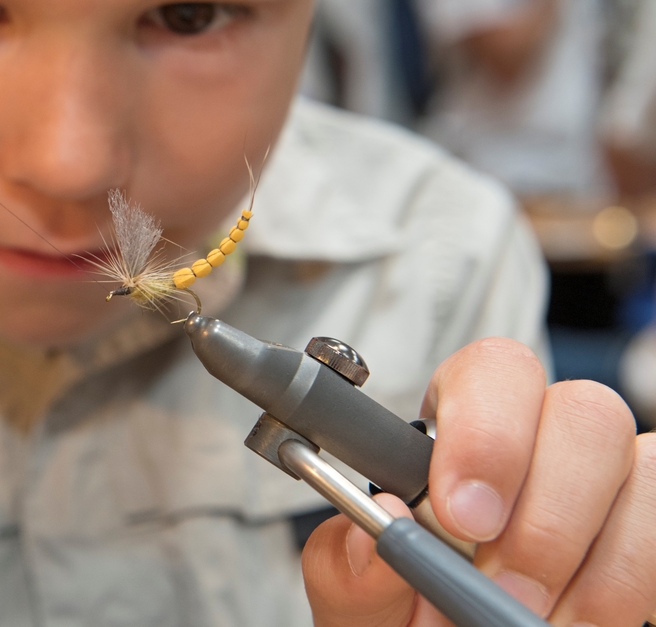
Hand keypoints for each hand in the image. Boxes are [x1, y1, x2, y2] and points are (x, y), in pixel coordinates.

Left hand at [302, 337, 655, 625]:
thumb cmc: (401, 613)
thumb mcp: (360, 597)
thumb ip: (349, 568)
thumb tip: (371, 531)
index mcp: (458, 431)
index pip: (490, 372)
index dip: (486, 434)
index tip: (461, 517)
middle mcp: (546, 440)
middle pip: (584, 411)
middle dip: (546, 514)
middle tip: (505, 589)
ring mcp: (613, 483)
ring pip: (643, 465)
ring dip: (592, 561)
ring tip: (532, 619)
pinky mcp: (649, 527)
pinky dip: (625, 585)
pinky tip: (576, 622)